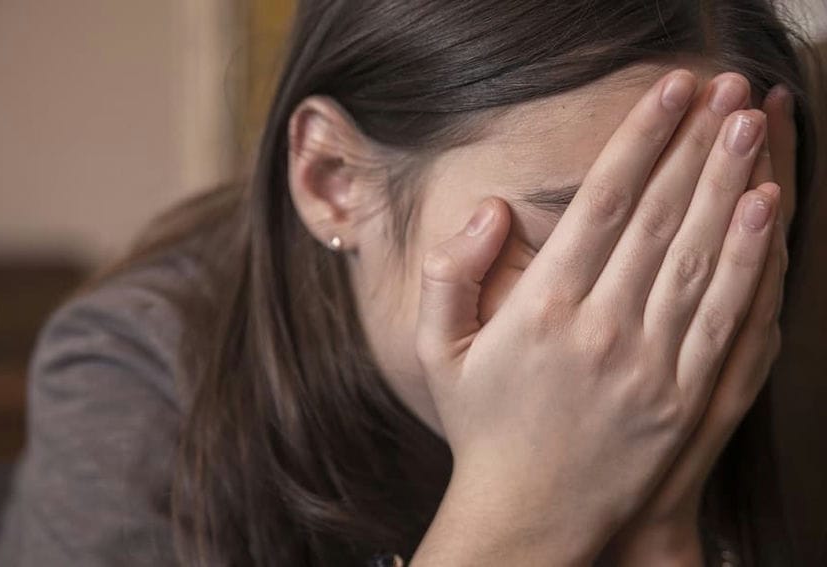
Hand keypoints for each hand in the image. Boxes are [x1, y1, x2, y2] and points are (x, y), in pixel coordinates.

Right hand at [411, 70, 780, 565]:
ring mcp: (651, 364)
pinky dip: (751, 257)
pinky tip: (766, 210)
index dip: (642, 137)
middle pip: (663, 214)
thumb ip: (449, 272)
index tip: (669, 90)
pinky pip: (727, 315)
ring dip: (731, 181)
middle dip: (697, 141)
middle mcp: (602, 327)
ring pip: (701, 254)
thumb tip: (490, 209)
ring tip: (752, 125)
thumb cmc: (481, 426)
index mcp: (542, 307)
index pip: (604, 201)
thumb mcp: (437, 350)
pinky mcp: (686, 397)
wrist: (528, 516)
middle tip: (725, 88)